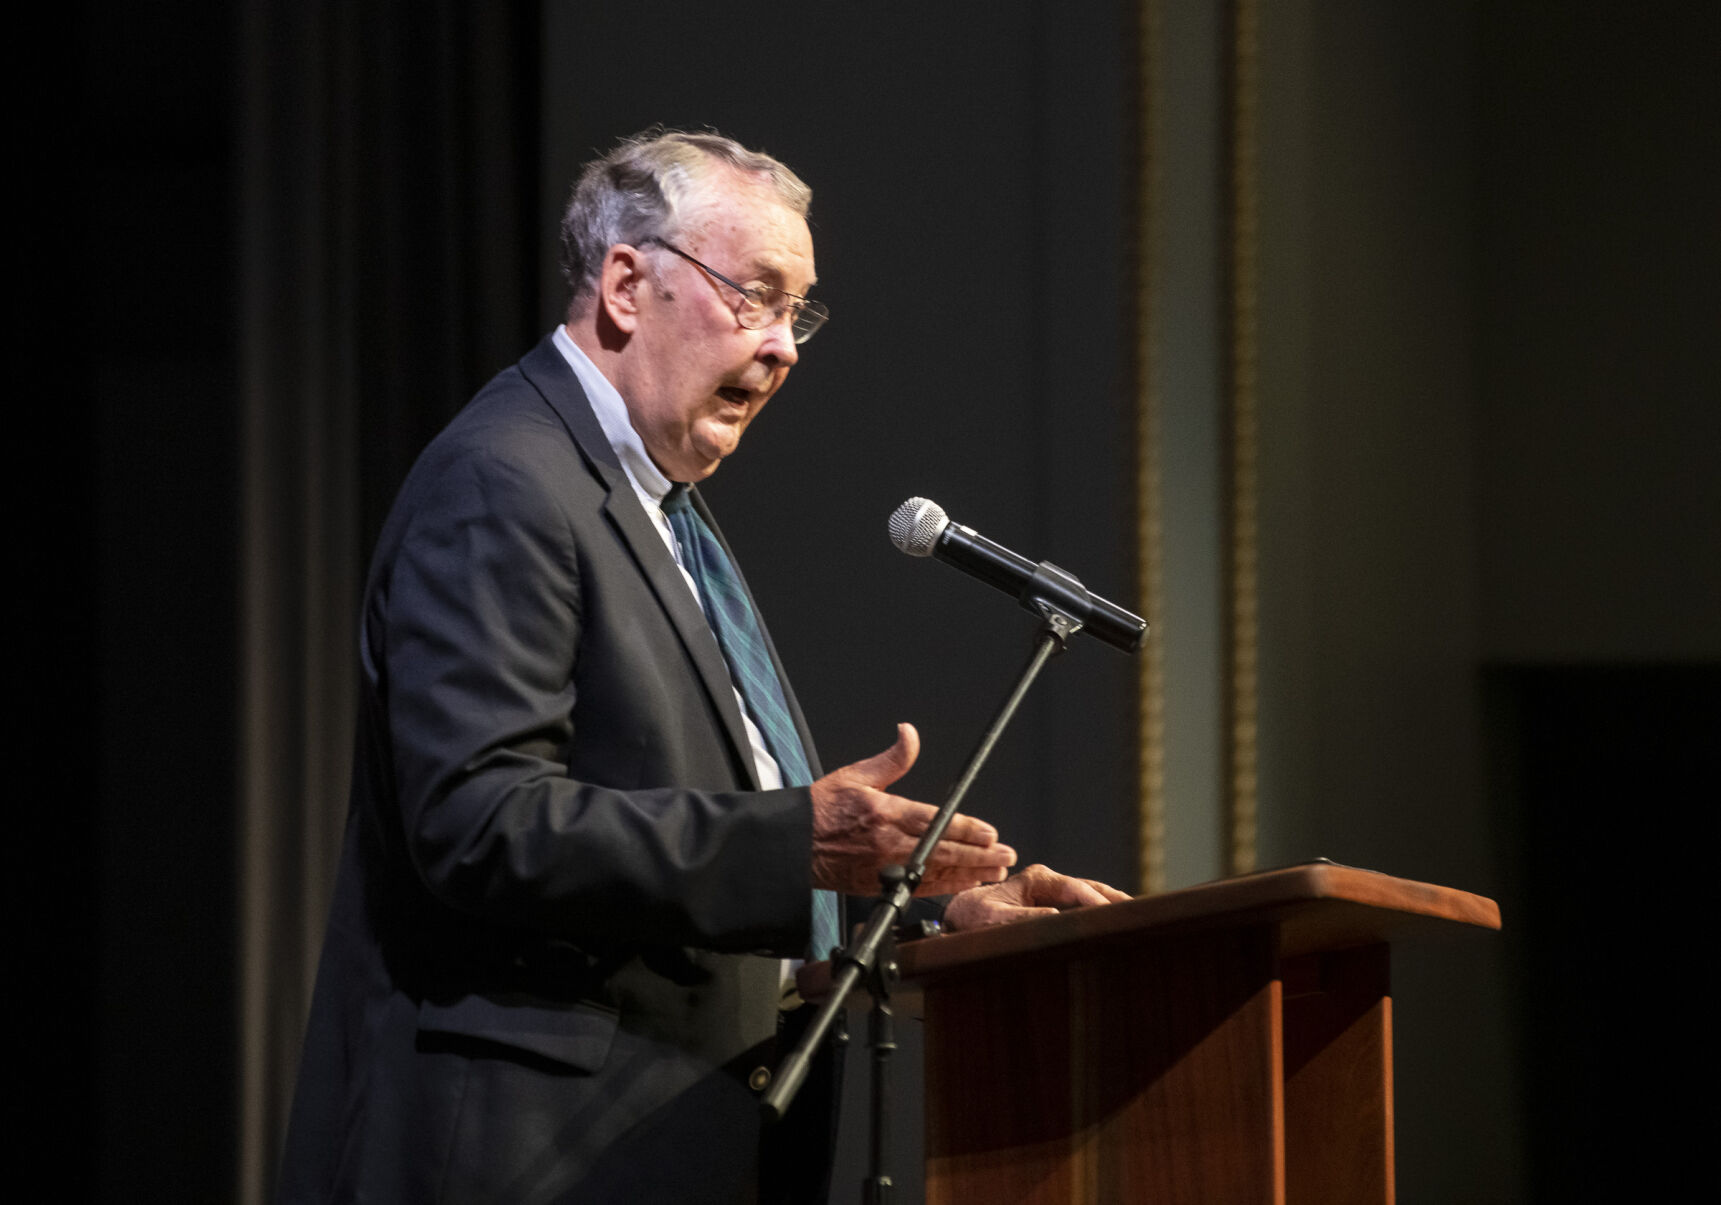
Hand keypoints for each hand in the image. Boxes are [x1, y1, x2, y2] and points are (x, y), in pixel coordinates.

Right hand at [810, 723, 1016, 895]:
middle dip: (978, 855)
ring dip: (969, 873)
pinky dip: (946, 887)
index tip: (989, 832)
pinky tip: (966, 883)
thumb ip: (891, 759)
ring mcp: (884, 867)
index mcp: (883, 812)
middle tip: (1006, 855)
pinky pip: (919, 888)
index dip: (964, 829)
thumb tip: (909, 733)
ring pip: (936, 873)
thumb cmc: (822, 809)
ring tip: (996, 872)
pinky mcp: (879, 885)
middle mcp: (887, 843)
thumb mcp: (855, 774)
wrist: (793, 846)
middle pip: (942, 851)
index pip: (933, 821)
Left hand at [942, 863, 1132, 930]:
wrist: (961, 916)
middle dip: (1112, 898)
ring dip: (1109, 903)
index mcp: (1037, 878)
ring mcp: (1050, 888)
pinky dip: (1099, 909)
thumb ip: (1023, 918)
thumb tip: (1055, 916)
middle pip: (1088, 886)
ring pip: (1088, 892)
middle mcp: (1046, 879)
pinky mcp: (1051, 899)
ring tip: (1133, 915)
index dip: (1095, 901)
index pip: (1074, 888)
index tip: (1112, 914)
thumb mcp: (995, 920)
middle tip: (1137, 911)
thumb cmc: (975, 918)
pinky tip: (1112, 920)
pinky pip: (1081, 902)